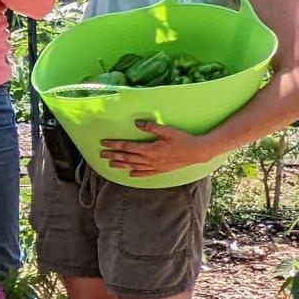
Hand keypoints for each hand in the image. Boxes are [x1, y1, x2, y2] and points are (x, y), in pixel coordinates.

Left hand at [99, 121, 213, 178]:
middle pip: (127, 157)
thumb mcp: (167, 130)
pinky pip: (146, 174)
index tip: (104, 142)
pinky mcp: (161, 170)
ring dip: (121, 165)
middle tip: (101, 154)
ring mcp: (155, 166)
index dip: (114, 144)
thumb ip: (151, 127)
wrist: (196, 152)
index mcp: (149, 149)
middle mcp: (149, 160)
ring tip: (110, 164)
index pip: (127, 147)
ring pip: (133, 166)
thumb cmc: (182, 139)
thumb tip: (137, 123)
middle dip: (113, 155)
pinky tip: (130, 175)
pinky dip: (137, 174)